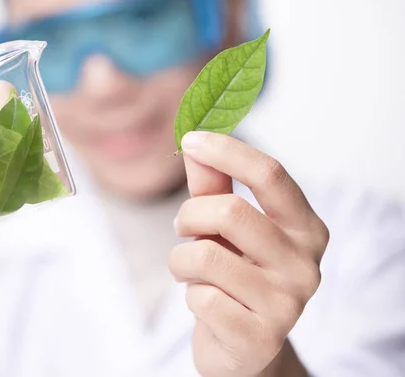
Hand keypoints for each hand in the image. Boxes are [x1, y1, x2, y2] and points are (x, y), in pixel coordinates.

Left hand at [168, 132, 328, 376]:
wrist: (244, 347)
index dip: (227, 151)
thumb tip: (194, 142)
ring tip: (190, 271)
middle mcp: (306, 264)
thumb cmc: (235, 276)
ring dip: (181, 260)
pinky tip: (205, 304)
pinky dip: (190, 296)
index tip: (190, 140)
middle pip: (230, 212)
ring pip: (206, 257)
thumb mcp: (225, 228)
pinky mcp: (261, 338)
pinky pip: (202, 298)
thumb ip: (213, 187)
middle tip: (183, 229)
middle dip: (189, 216)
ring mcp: (288, 304)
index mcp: (306, 228)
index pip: (271, 174)